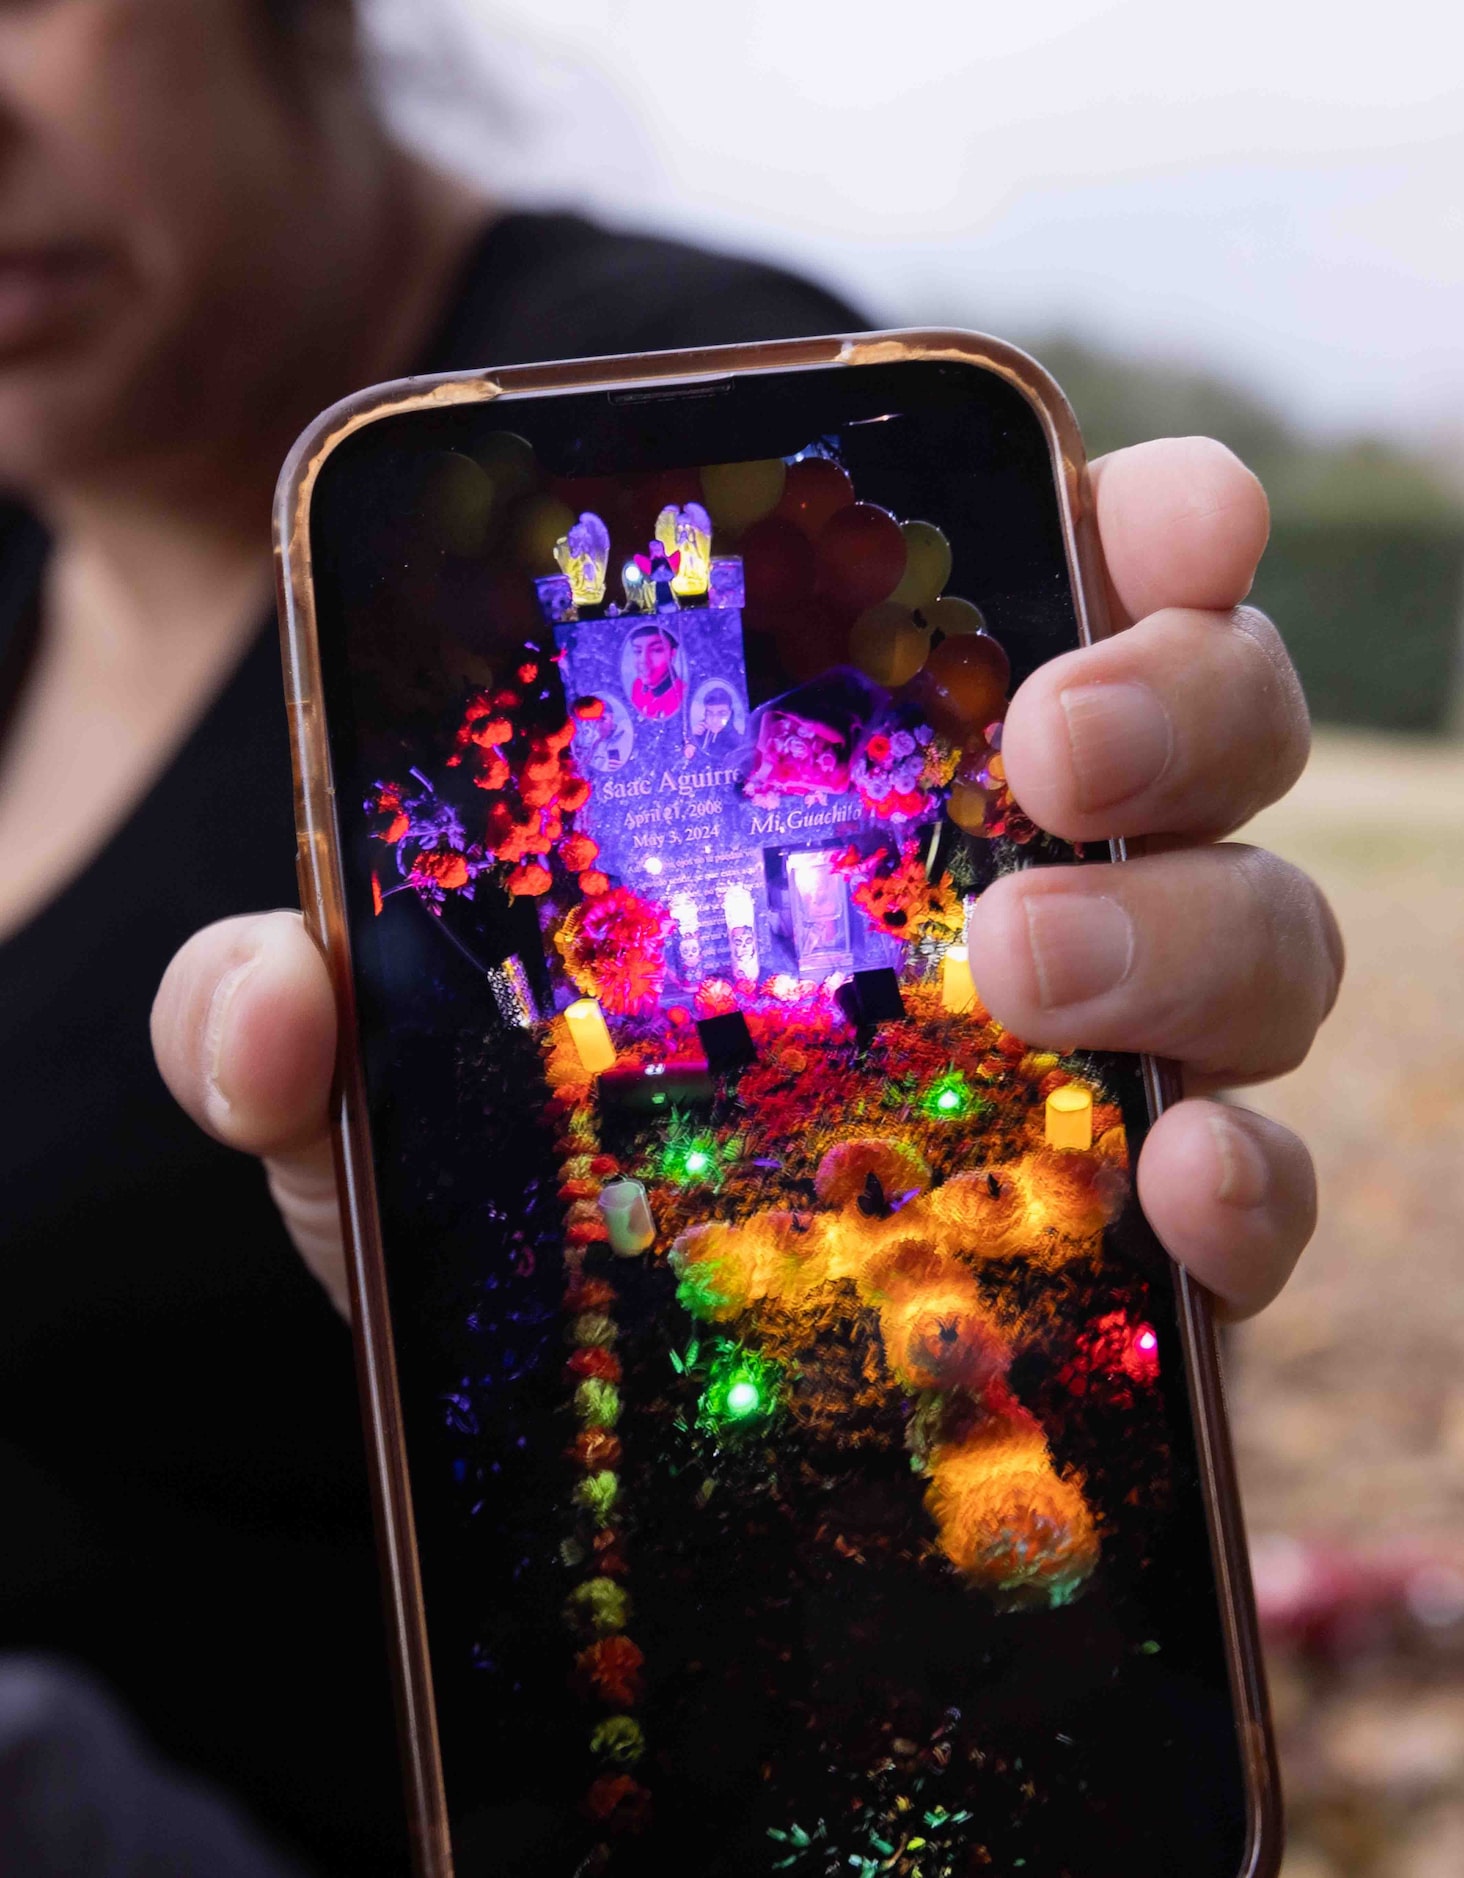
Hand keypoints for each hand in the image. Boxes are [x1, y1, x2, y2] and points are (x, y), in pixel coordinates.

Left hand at [152, 436, 1336, 1322]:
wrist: (569, 1404)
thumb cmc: (496, 1181)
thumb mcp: (372, 1081)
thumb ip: (283, 1018)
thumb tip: (274, 1000)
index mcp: (875, 768)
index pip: (1063, 585)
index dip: (1150, 523)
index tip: (1151, 512)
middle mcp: (1031, 879)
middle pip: (1213, 726)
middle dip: (1177, 699)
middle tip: (1051, 753)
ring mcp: (1105, 1063)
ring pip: (1264, 933)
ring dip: (1190, 930)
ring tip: (1029, 976)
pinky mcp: (1130, 1246)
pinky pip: (1259, 1187)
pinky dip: (1254, 1186)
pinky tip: (1182, 1188)